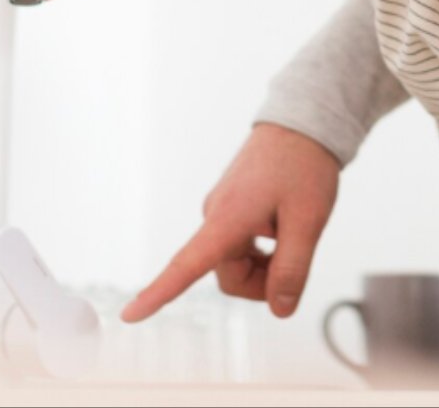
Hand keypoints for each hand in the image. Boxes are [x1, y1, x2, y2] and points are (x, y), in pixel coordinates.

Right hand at [121, 123, 339, 322]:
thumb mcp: (308, 220)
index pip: (186, 264)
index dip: (158, 293)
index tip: (129, 315)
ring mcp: (221, 212)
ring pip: (237, 263)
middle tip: (297, 257)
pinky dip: (263, 251)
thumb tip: (279, 309)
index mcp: (227, 218)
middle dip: (263, 281)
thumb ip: (293, 268)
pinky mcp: (230, 209)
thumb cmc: (304, 166)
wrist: (303, 122)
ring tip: (292, 234)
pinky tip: (283, 229)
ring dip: (265, 264)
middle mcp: (215, 216)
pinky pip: (240, 246)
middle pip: (230, 276)